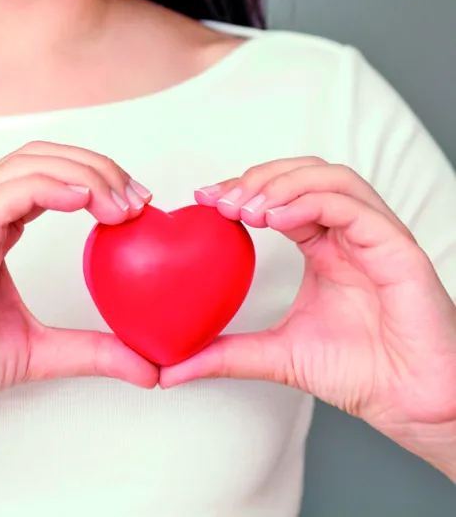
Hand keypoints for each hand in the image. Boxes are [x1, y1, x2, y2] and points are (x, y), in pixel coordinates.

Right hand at [0, 141, 157, 429]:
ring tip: (122, 205)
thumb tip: (148, 369)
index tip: (135, 207)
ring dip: (83, 174)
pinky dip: (49, 188)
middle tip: (139, 200)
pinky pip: (4, 196)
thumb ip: (91, 351)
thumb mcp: (39, 351)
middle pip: (39, 158)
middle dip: (97, 167)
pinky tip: (84, 201)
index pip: (44, 175)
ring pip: (25, 166)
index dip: (94, 178)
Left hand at [160, 156, 455, 475]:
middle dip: (258, 178)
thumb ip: (224, 355)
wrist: (407, 403)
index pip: (283, 196)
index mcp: (325, 247)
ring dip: (283, 183)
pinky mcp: (398, 250)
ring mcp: (375, 238)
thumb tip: (169, 369)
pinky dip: (312, 202)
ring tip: (246, 207)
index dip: (244, 189)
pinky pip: (355, 208)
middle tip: (220, 201)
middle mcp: (349, 235)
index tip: (204, 199)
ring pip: (332, 178)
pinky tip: (276, 219)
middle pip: (305, 174)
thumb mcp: (274, 356)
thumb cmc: (358, 374)